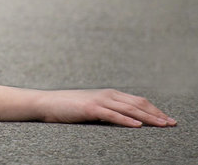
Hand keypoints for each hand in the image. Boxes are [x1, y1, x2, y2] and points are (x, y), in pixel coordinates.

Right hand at [40, 89, 176, 126]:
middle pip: (138, 104)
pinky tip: (137, 125)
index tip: (167, 118)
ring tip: (162, 125)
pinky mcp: (90, 108)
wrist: (47, 103)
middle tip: (172, 123)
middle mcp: (107, 94)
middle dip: (157, 114)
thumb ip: (109, 110)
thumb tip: (127, 119)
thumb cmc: (69, 107)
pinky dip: (127, 120)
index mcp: (109, 93)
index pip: (138, 101)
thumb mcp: (93, 107)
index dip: (155, 109)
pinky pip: (113, 115)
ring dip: (148, 117)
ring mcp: (99, 100)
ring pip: (130, 109)